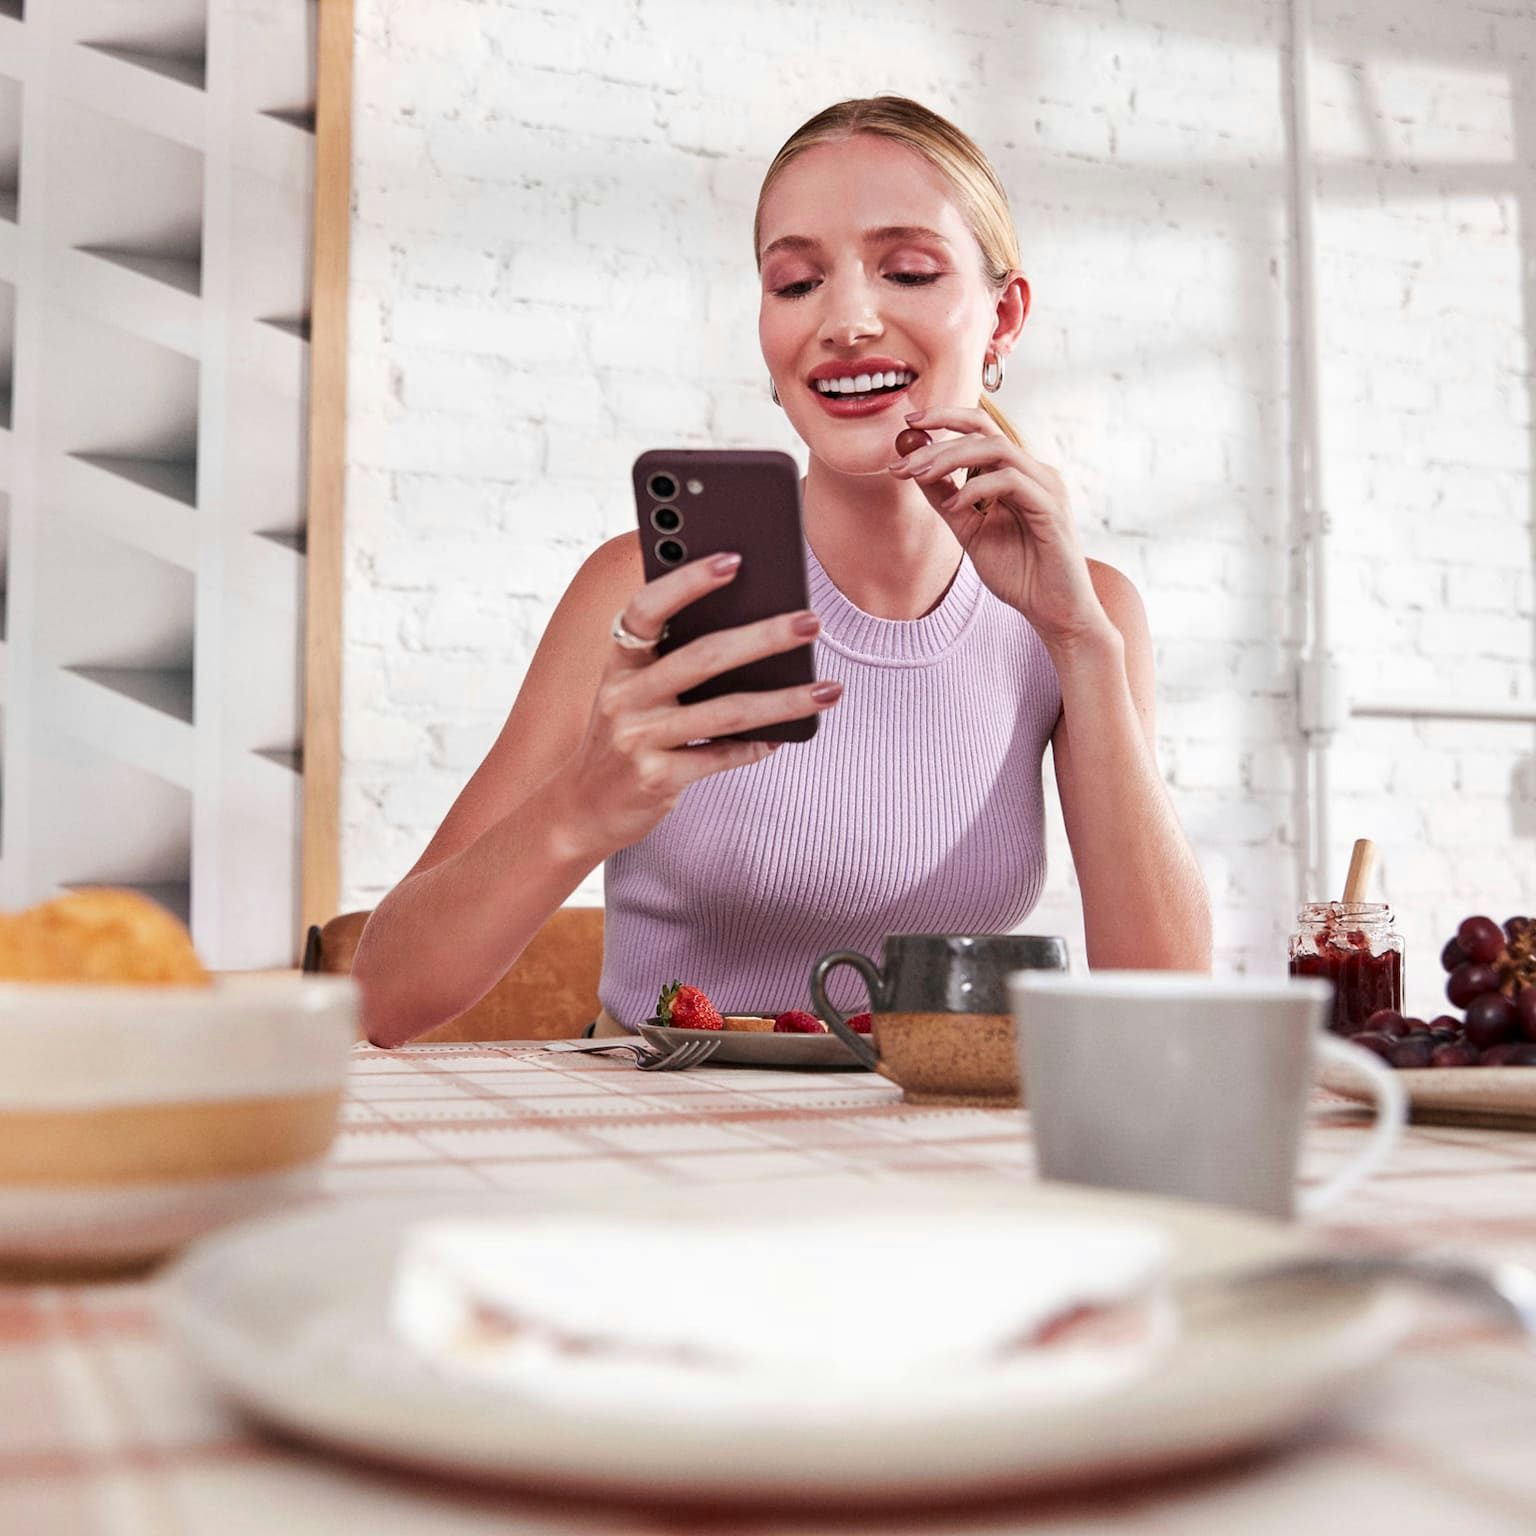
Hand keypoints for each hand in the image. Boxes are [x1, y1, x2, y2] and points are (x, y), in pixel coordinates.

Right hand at [562, 553, 840, 857]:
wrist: (581, 809)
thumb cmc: (623, 738)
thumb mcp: (631, 692)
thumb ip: (670, 662)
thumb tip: (753, 628)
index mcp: (619, 663)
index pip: (646, 608)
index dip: (687, 581)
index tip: (734, 559)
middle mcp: (623, 696)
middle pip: (703, 657)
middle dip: (763, 636)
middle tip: (811, 622)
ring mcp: (637, 739)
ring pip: (725, 710)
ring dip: (784, 700)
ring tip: (829, 689)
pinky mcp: (656, 779)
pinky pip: (719, 757)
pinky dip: (756, 747)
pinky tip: (786, 737)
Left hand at [889, 407, 1110, 649]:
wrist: (1052, 611)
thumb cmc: (1019, 573)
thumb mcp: (970, 531)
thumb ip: (947, 500)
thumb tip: (915, 469)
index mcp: (1016, 473)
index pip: (981, 429)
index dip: (946, 418)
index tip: (909, 423)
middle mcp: (1034, 472)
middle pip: (985, 431)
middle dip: (938, 440)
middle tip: (903, 459)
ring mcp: (1046, 487)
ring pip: (997, 449)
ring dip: (951, 458)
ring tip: (920, 475)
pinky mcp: (1051, 508)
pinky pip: (1010, 481)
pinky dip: (976, 488)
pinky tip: (954, 506)